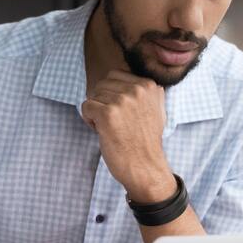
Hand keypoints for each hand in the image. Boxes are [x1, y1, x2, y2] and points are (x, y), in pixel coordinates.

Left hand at [81, 70, 174, 200]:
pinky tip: (101, 131)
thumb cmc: (146, 141)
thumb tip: (128, 74)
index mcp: (149, 85)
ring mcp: (122, 101)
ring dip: (96, 111)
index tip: (121, 112)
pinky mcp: (108, 114)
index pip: (115, 75)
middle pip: (102, 84)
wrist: (146, 167)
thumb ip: (146, 91)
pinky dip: (89, 119)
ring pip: (93, 95)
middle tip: (113, 121)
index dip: (112, 93)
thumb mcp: (157, 109)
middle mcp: (137, 90)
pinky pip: (86, 106)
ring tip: (109, 127)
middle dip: (102, 101)